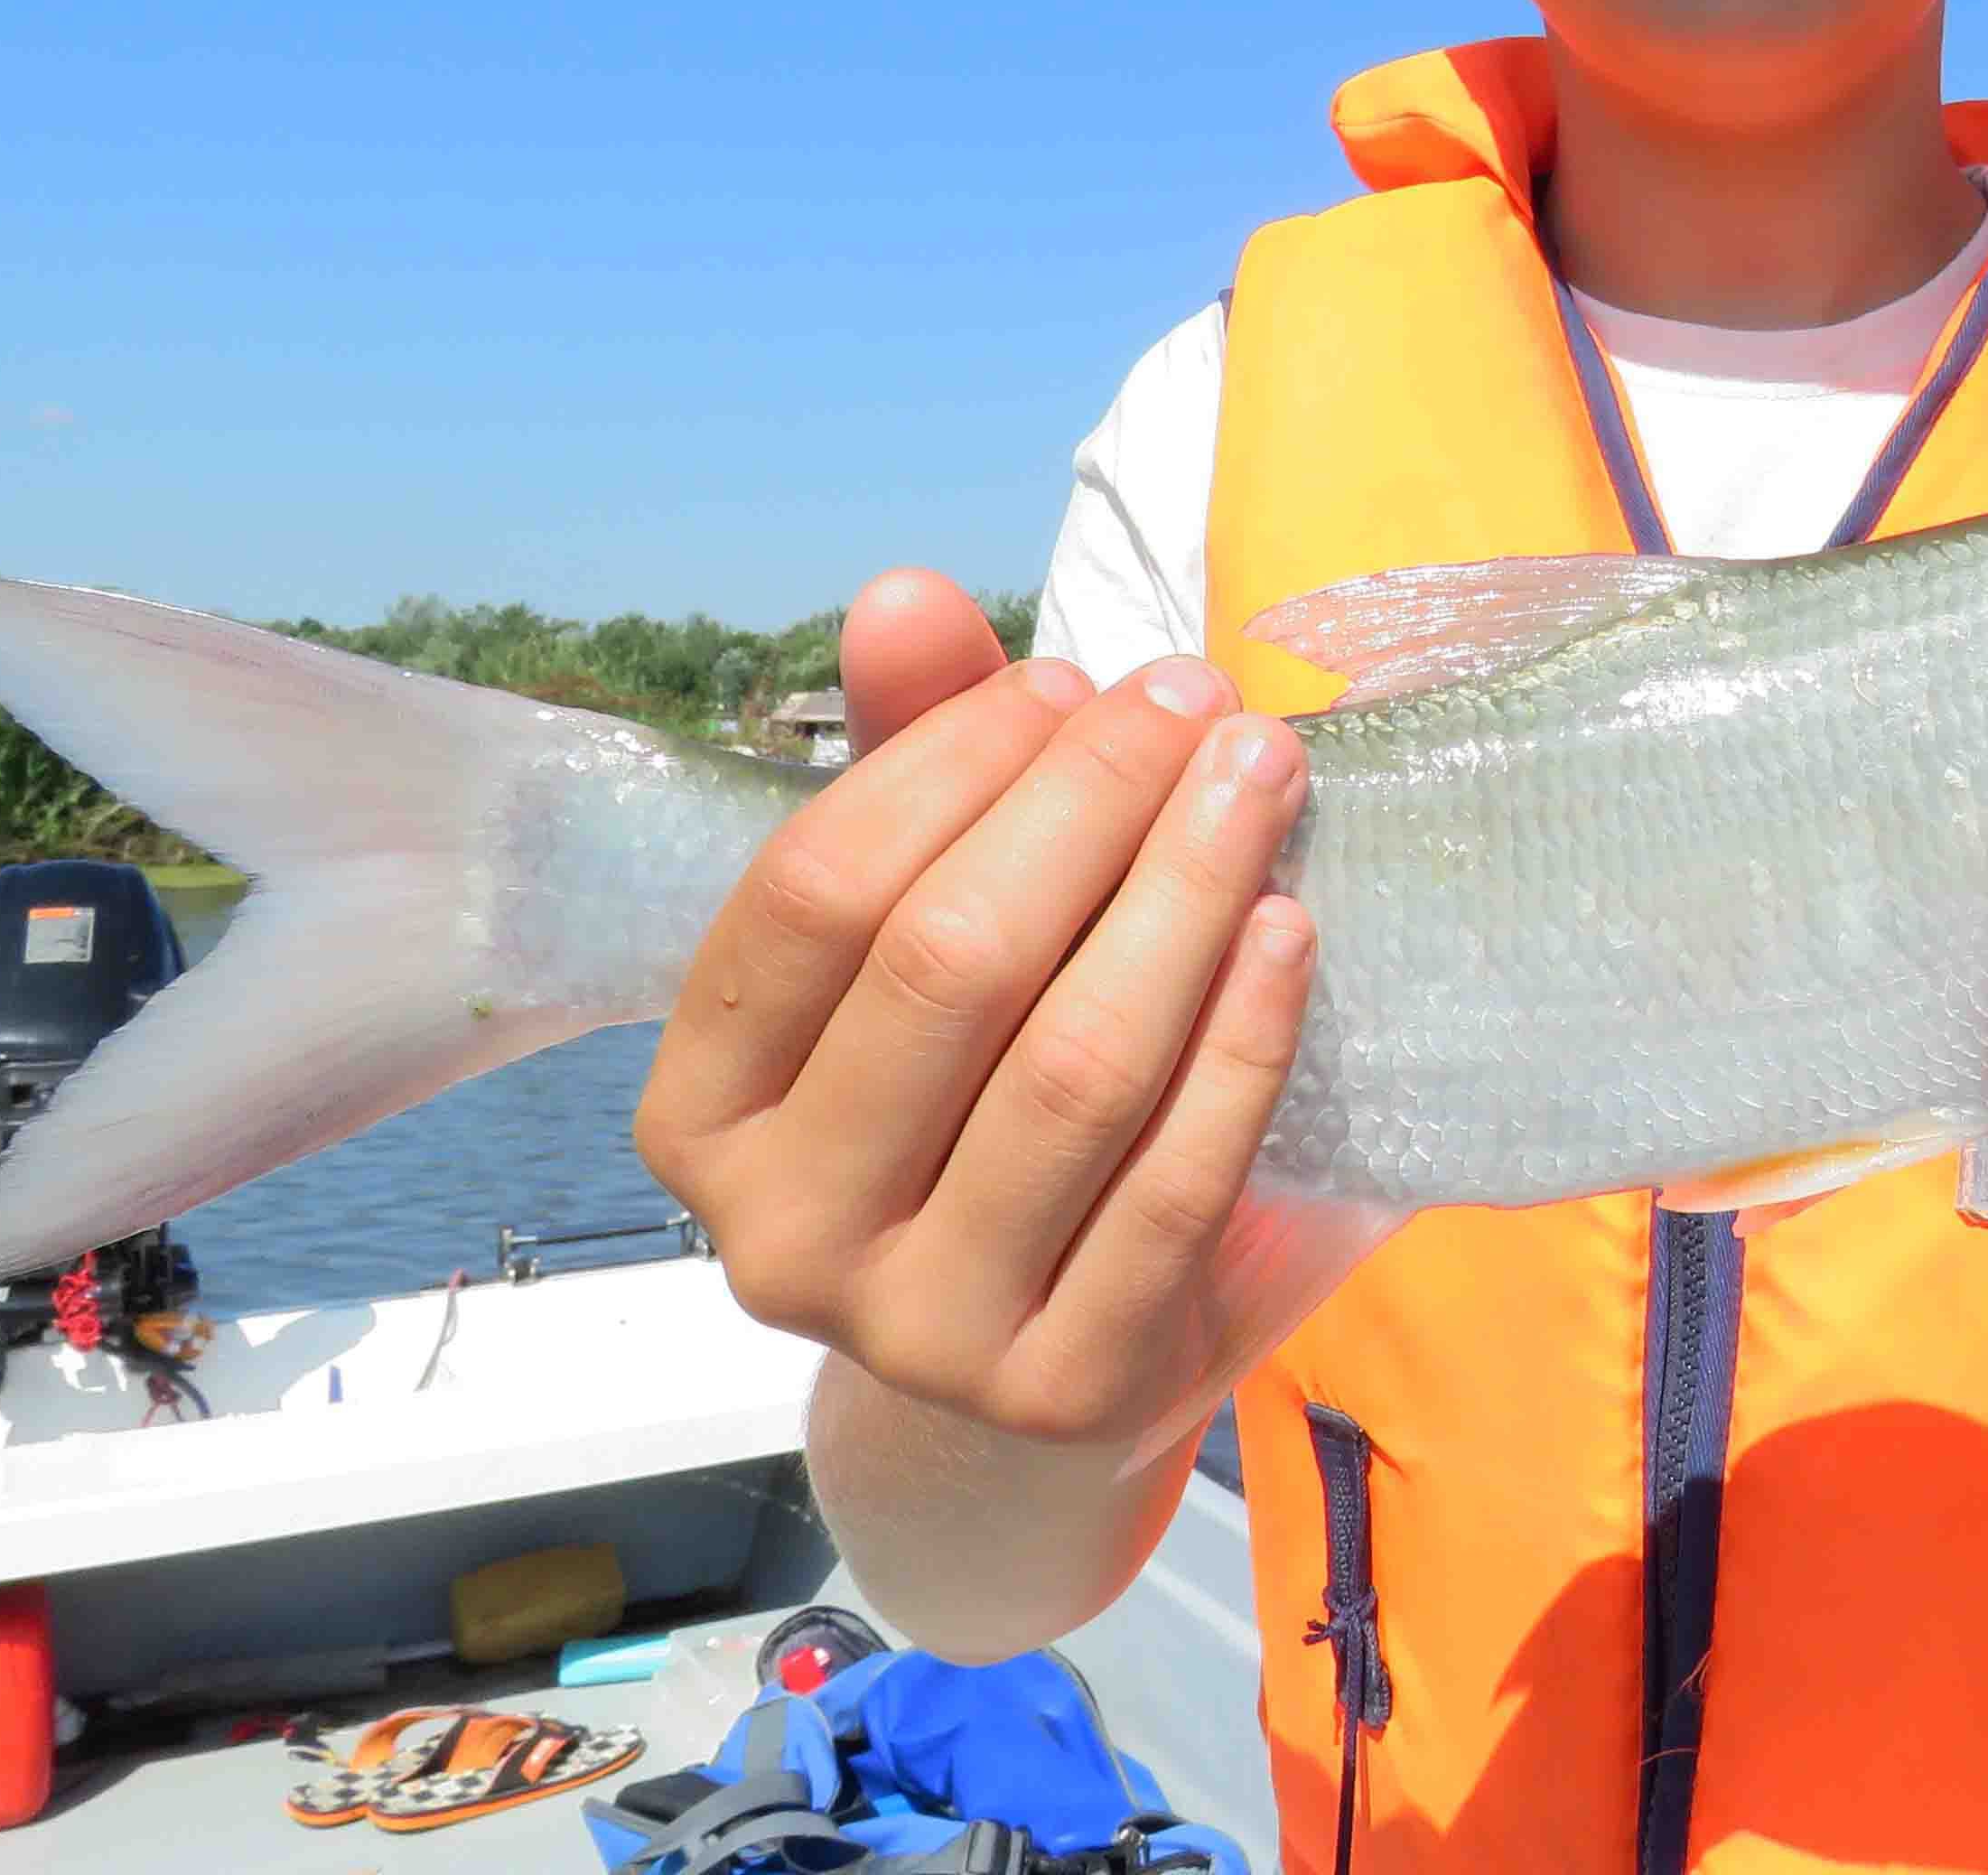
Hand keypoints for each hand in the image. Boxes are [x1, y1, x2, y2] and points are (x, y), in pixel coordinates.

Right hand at [636, 569, 1314, 1454]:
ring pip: (1075, 1068)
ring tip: (1262, 773)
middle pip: (951, 966)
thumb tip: (909, 597)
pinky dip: (1243, 1039)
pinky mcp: (1071, 1389)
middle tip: (1194, 700)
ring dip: (1185, 890)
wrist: (1030, 1373)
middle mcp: (779, 1241)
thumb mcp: (916, 935)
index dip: (952, 760)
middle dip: (1090, 801)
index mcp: (699, 1118)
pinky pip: (1179, 1181)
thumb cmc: (966, 1105)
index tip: (1072, 678)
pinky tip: (1289, 926)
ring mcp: (922, 1335)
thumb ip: (910, 762)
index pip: (817, 895)